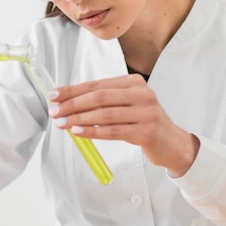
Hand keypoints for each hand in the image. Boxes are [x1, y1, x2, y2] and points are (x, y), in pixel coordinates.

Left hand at [48, 74, 199, 176]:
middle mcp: (142, 94)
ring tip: (62, 123)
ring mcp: (146, 112)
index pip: (97, 84)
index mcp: (134, 82)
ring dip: (79, 119)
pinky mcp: (147, 131)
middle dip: (73, 104)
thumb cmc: (144, 123)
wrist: (172, 143)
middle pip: (100, 97)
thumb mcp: (128, 106)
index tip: (54, 96)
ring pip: (105, 114)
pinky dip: (93, 132)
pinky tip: (78, 133)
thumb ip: (104, 103)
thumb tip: (68, 104)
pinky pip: (113, 131)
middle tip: (55, 111)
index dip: (73, 90)